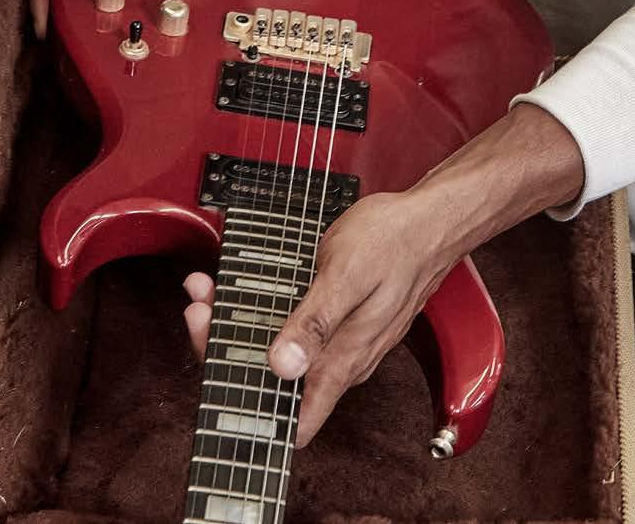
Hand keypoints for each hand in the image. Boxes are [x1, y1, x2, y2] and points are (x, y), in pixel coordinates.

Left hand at [183, 189, 452, 447]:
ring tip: (214, 288)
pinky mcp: (341, 321)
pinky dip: (267, 310)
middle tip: (202, 305)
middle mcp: (343, 360)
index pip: (290, 415)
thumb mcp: (347, 274)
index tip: (211, 356)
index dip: (244, 398)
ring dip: (243, 323)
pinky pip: (297, 329)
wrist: (432, 220)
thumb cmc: (396, 241)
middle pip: (274, 379)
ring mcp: (343, 342)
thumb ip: (315, 323)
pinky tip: (250, 286)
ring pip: (282, 350)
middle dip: (227, 344)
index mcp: (343, 358)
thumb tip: (280, 366)